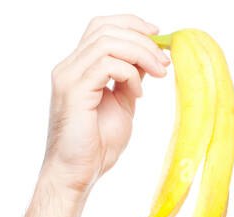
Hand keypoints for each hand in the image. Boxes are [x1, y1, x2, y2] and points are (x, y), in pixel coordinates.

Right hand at [42, 14, 170, 193]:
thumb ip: (130, 79)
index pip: (101, 27)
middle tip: (164, 61)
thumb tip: (149, 59)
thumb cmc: (96, 147)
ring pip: (107, 42)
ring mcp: (68, 77)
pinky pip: (107, 65)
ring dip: (140, 54)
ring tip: (159, 74)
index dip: (131, 24)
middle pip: (105, 28)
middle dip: (141, 39)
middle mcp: (69, 67)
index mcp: (78, 67)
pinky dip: (130, 74)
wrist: (77, 176)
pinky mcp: (74, 91)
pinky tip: (138, 94)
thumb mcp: (122, 104)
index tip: (158, 36)